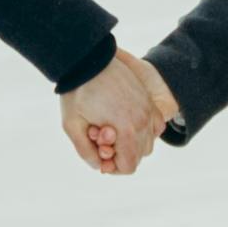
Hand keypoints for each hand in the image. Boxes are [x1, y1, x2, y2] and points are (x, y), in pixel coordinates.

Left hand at [60, 46, 180, 174]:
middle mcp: (142, 120)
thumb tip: (99, 166)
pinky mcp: (147, 98)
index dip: (113, 168)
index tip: (99, 153)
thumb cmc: (77, 91)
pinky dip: (145, 129)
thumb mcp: (71, 126)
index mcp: (126, 129)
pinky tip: (126, 122)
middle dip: (121, 153)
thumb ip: (85, 152)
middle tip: (101, 136)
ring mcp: (148, 108)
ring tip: (112, 127)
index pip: (129, 166)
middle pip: (140, 155)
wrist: (86, 59)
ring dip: (132, 142)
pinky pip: (156, 125)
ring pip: (149, 141)